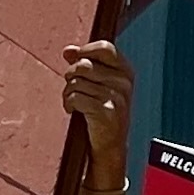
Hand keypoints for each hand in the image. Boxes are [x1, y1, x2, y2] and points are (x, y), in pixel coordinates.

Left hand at [57, 41, 133, 171]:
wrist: (111, 146)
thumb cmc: (103, 113)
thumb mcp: (100, 85)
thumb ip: (86, 64)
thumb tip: (68, 50)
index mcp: (126, 72)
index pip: (104, 48)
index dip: (85, 50)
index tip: (74, 58)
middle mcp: (124, 83)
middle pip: (83, 65)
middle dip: (71, 76)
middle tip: (72, 89)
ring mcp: (116, 97)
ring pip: (76, 81)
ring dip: (67, 92)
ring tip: (72, 102)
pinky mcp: (105, 111)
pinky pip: (75, 96)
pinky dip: (68, 103)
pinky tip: (72, 110)